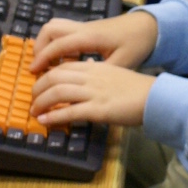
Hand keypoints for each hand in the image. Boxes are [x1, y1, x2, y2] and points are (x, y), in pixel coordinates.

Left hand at [31, 58, 153, 127]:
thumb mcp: (114, 73)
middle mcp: (91, 77)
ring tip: (34, 111)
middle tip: (32, 100)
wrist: (155, 98)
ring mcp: (94, 93)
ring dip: (41, 102)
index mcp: (95, 67)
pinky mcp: (98, 109)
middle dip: (38, 88)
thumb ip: (97, 71)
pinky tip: (45, 121)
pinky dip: (54, 116)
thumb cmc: (136, 88)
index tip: (39, 86)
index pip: (63, 67)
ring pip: (58, 92)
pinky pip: (70, 111)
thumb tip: (85, 66)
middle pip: (55, 77)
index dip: (46, 76)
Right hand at [33, 9, 156, 72]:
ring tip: (48, 64)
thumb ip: (101, 74)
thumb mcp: (122, 63)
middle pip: (50, 29)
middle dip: (40, 47)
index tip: (34, 72)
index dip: (43, 58)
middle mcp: (83, 28)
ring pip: (55, 26)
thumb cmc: (137, 44)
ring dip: (47, 43)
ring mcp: (85, 26)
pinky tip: (65, 60)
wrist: (148, 26)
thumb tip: (81, 86)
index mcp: (90, 37)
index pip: (58, 45)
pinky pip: (64, 31)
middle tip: (39, 67)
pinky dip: (57, 43)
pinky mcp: (88, 28)